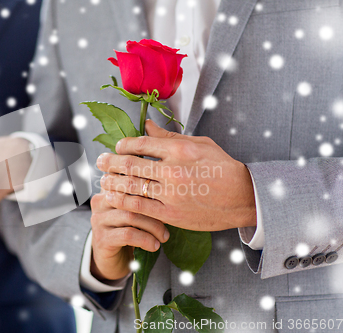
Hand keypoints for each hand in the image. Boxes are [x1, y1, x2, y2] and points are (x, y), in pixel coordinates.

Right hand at [90, 192, 168, 280]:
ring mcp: (98, 220)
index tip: (168, 201)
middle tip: (169, 222)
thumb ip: (141, 200)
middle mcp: (100, 202)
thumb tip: (168, 194)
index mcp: (109, 190)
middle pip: (132, 199)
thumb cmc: (127, 232)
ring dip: (153, 227)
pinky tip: (154, 246)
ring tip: (163, 237)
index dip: (150, 191)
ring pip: (131, 216)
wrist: (110, 261)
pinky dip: (145, 240)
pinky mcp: (101, 238)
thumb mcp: (134, 213)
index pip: (131, 183)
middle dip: (154, 211)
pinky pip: (127, 235)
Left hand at [97, 119, 255, 231]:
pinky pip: (139, 207)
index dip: (123, 145)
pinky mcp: (171, 214)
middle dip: (109, 162)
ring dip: (112, 182)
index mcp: (179, 149)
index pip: (140, 143)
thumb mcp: (200, 143)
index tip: (117, 147)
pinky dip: (122, 201)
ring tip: (103, 180)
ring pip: (130, 187)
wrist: (243, 198)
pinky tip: (113, 198)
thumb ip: (169, 135)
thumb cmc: (223, 167)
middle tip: (99, 161)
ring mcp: (171, 194)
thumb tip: (146, 124)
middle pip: (130, 164)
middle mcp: (172, 170)